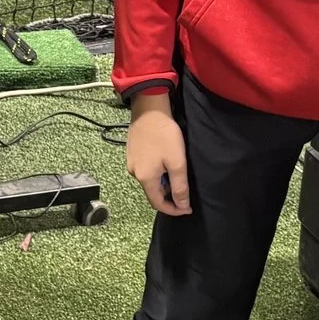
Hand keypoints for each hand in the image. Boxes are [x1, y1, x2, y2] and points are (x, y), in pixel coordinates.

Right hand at [125, 92, 191, 216]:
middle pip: (152, 193)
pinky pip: (145, 170)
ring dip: (162, 183)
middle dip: (168, 196)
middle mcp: (134, 173)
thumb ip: (179, 186)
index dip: (173, 209)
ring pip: (149, 181)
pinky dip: (156, 173)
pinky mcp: (131, 153)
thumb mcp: (177, 162)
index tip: (187, 209)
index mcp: (145, 178)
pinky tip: (165, 163)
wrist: (149, 110)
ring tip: (176, 175)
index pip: (158, 204)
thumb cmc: (165, 136)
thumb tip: (182, 205)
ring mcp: (131, 163)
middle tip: (184, 191)